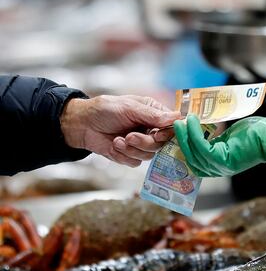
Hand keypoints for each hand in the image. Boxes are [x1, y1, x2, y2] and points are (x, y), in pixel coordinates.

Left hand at [61, 95, 180, 166]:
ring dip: (131, 149)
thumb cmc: (105, 109)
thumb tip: (177, 117)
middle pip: (161, 144)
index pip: (171, 126)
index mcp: (154, 114)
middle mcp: (150, 129)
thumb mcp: (130, 108)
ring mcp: (140, 143)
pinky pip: (134, 162)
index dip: (168, 133)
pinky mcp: (129, 155)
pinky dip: (122, 155)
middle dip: (144, 142)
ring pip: (148, 155)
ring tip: (118, 140)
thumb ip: (153, 115)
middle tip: (129, 136)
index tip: (158, 134)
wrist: (82, 124)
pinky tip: (113, 145)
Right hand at [174, 114, 265, 176]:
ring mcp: (220, 166)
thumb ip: (212, 139)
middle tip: (175, 124)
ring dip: (185, 135)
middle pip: (190, 159)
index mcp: (217, 165)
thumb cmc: (252, 134)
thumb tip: (195, 128)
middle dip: (180, 141)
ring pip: (194, 153)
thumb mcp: (227, 138)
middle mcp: (217, 169)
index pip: (193, 161)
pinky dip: (194, 134)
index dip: (183, 148)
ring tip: (181, 121)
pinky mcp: (223, 159)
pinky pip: (202, 147)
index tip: (177, 134)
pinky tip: (193, 121)